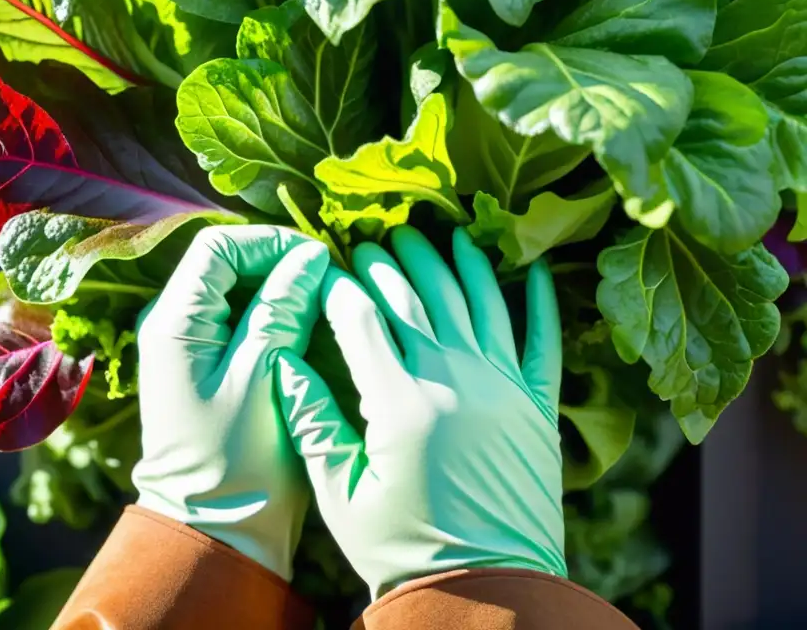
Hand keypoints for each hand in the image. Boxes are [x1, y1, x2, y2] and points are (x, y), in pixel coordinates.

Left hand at [132, 225, 328, 580]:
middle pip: (227, 265)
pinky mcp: (210, 370)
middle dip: (279, 262)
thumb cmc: (236, 466)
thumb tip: (309, 257)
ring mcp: (190, 349)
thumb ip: (281, 310)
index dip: (269, 242)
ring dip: (281, 289)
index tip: (318, 257)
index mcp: (175, 325)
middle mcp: (174, 327)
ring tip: (326, 298)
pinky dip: (277, 316)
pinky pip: (243, 322)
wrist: (214, 534)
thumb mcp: (263, 379)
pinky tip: (311, 326)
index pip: (218, 247)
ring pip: (238, 292)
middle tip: (329, 276)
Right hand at [274, 225, 565, 597]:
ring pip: (478, 302)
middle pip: (418, 296)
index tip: (326, 263)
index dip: (340, 284)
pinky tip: (529, 268)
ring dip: (457, 261)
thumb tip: (283, 362)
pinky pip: (543, 340)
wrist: (489, 594)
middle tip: (375, 238)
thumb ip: (312, 421)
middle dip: (391, 261)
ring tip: (442, 233)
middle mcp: (454, 380)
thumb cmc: (403, 550)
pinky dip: (538, 301)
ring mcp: (503, 389)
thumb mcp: (340, 494)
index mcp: (398, 402)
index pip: (361, 317)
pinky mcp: (539, 407)